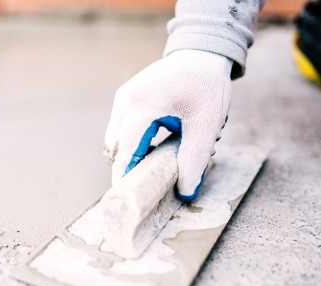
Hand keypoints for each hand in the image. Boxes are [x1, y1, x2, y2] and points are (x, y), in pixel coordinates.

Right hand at [104, 50, 232, 201]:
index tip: (130, 198)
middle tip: (147, 185)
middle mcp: (125, 101)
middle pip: (114, 148)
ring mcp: (123, 98)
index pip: (125, 151)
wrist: (202, 52)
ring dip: (129, 155)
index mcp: (142, 105)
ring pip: (114, 139)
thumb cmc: (206, 85)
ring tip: (154, 164)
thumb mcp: (207, 124)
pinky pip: (120, 129)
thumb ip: (195, 159)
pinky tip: (153, 147)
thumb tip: (186, 192)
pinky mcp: (126, 98)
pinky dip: (132, 143)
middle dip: (127, 168)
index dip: (125, 176)